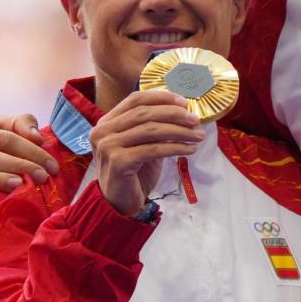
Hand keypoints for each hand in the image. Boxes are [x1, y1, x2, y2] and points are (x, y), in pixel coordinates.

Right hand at [87, 91, 202, 217]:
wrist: (119, 203)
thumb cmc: (133, 173)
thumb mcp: (143, 144)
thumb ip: (154, 127)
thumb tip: (184, 112)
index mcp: (107, 122)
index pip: (135, 100)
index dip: (161, 98)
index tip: (185, 103)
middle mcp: (102, 131)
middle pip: (144, 113)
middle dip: (174, 114)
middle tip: (195, 120)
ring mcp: (108, 146)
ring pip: (151, 130)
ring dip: (180, 131)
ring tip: (198, 135)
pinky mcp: (118, 161)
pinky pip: (153, 149)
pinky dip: (175, 147)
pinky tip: (190, 149)